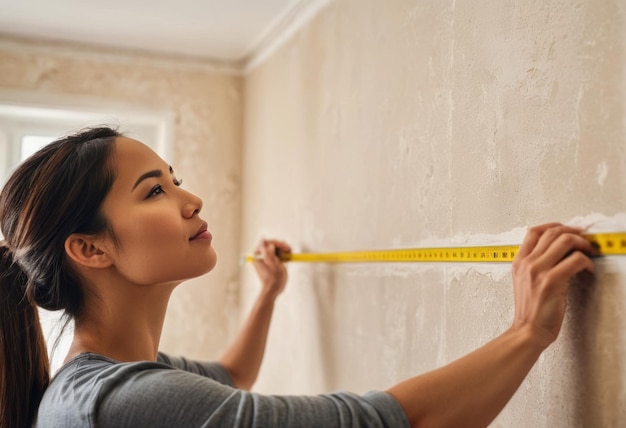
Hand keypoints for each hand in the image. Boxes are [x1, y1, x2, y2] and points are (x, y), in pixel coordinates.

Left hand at [252, 239, 290, 299]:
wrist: (273, 289)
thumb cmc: (272, 278)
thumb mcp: (271, 263)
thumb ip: (267, 250)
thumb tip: (263, 240)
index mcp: (258, 255)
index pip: (267, 242)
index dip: (277, 243)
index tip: (285, 247)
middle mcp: (261, 255)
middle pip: (271, 244)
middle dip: (281, 246)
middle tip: (289, 249)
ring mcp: (266, 258)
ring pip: (275, 248)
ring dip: (283, 249)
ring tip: (289, 253)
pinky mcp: (270, 262)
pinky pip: (277, 254)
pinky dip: (282, 254)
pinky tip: (287, 257)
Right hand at [511, 223, 595, 348]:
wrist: (527, 332)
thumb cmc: (530, 311)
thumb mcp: (524, 283)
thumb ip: (535, 266)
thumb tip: (558, 253)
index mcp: (518, 262)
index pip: (533, 231)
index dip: (554, 225)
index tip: (568, 229)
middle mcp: (527, 263)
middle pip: (551, 232)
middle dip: (573, 231)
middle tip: (585, 239)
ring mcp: (538, 271)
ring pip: (564, 240)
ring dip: (582, 243)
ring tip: (589, 251)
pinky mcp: (551, 282)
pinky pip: (575, 260)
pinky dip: (586, 262)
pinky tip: (588, 269)